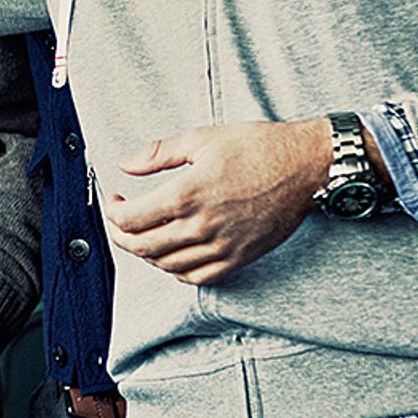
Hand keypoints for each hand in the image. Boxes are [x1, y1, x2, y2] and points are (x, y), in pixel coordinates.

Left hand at [102, 118, 331, 284]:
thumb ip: (158, 153)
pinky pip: (197, 277)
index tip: (116, 200)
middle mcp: (200, 226)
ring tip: (143, 235)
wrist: (304, 166)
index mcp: (185, 195)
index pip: (129, 219)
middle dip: (120, 235)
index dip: (112, 212)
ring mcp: (220, 246)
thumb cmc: (258, 148)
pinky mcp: (239, 258)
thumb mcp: (201, 139)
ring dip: (146, 253)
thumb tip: (125, 164)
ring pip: (166, 265)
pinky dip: (176, 271)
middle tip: (119, 220)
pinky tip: (172, 255)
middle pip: (141, 246)